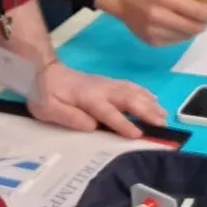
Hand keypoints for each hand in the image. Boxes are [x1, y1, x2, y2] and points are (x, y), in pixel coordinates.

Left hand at [29, 61, 166, 138]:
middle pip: (129, 99)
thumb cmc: (45, 94)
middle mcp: (102, 89)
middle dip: (147, 111)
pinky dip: (145, 93)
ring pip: (133, 91)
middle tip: (162, 124)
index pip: (109, 113)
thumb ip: (70, 117)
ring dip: (149, 103)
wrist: (43, 71)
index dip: (123, 124)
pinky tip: (154, 100)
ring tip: (163, 115)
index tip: (138, 135)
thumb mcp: (49, 110)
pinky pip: (131, 86)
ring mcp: (107, 84)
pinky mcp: (108, 83)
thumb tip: (92, 126)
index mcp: (88, 98)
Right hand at [96, 0, 206, 46]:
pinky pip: (174, 42)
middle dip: (202, 24)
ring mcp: (154, 31)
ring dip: (191, 30)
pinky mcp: (151, 41)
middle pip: (194, 28)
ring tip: (185, 20)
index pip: (199, 13)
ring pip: (186, 37)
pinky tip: (173, 26)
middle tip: (202, 20)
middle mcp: (160, 16)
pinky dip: (179, 35)